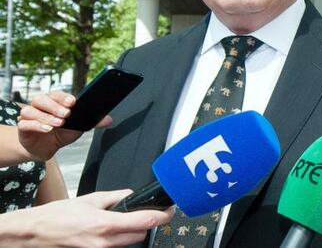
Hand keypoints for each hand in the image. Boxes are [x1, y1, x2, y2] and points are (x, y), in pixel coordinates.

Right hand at [0, 189, 173, 247]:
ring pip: (130, 243)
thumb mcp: (91, 199)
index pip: (146, 221)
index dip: (163, 215)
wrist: (36, 233)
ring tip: (128, 219)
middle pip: (142, 234)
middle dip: (148, 223)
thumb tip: (132, 194)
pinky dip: (121, 238)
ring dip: (134, 232)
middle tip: (150, 212)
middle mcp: (106, 242)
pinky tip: (113, 229)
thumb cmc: (58, 216)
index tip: (170, 210)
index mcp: (107, 224)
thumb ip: (116, 197)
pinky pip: (117, 247)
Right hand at [17, 90, 111, 159]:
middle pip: (41, 98)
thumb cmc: (60, 133)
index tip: (73, 102)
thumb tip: (109, 120)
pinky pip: (24, 124)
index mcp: (53, 102)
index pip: (56, 94)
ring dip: (45, 116)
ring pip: (30, 110)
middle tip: (67, 114)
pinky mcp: (23, 129)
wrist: (44, 148)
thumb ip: (92, 122)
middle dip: (54, 105)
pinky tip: (47, 129)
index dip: (64, 97)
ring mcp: (29, 117)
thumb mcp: (77, 127)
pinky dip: (36, 125)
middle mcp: (40, 106)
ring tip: (58, 123)